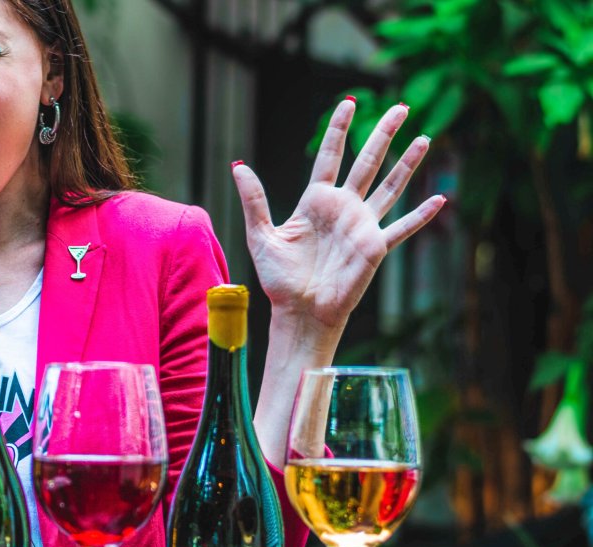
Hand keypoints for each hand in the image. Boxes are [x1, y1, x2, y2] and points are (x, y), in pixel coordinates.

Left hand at [232, 100, 444, 330]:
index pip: (330, 156)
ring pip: (391, 186)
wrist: (299, 312)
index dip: (339, 129)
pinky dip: (421, 215)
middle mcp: (343, 207)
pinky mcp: (375, 247)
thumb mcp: (261, 236)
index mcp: (315, 200)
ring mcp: (362, 225)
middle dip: (383, 133)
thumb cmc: (279, 278)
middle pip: (368, 162)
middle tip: (400, 107)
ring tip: (425, 138)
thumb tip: (238, 167)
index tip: (347, 103)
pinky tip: (440, 199)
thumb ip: (254, 201)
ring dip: (408, 163)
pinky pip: (402, 227)